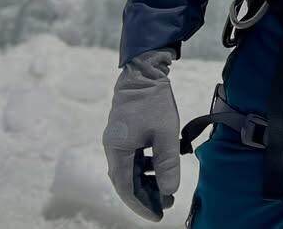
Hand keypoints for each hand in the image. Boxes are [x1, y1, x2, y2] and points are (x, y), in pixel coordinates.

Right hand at [102, 48, 180, 220]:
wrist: (144, 68)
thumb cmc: (153, 99)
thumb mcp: (164, 132)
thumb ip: (167, 162)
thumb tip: (169, 190)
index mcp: (117, 149)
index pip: (126, 188)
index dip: (141, 205)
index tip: (158, 215)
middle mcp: (113, 147)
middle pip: (127, 181)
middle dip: (147, 195)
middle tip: (167, 203)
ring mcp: (117, 139)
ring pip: (131, 170)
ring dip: (148, 181)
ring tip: (168, 188)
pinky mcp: (124, 132)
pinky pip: (133, 158)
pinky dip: (146, 166)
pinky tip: (162, 166)